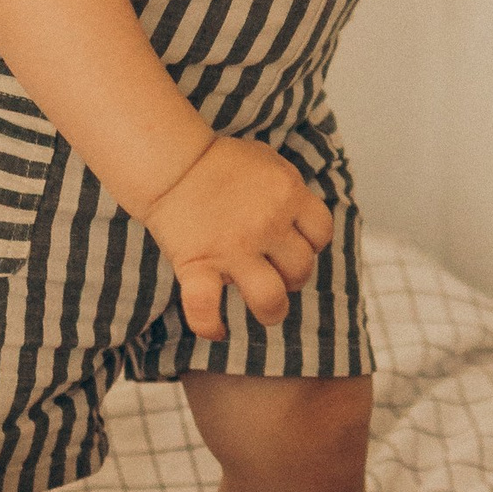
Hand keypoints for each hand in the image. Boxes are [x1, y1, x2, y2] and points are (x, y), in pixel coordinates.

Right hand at [143, 137, 334, 333]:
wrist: (171, 162)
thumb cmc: (219, 162)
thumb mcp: (268, 161)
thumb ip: (290, 190)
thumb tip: (303, 220)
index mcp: (287, 194)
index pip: (321, 233)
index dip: (312, 243)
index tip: (295, 244)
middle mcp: (266, 223)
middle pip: (301, 270)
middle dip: (293, 278)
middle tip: (275, 272)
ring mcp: (233, 248)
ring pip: (271, 299)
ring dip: (272, 311)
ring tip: (264, 309)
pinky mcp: (197, 264)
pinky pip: (205, 309)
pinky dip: (210, 326)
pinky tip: (218, 330)